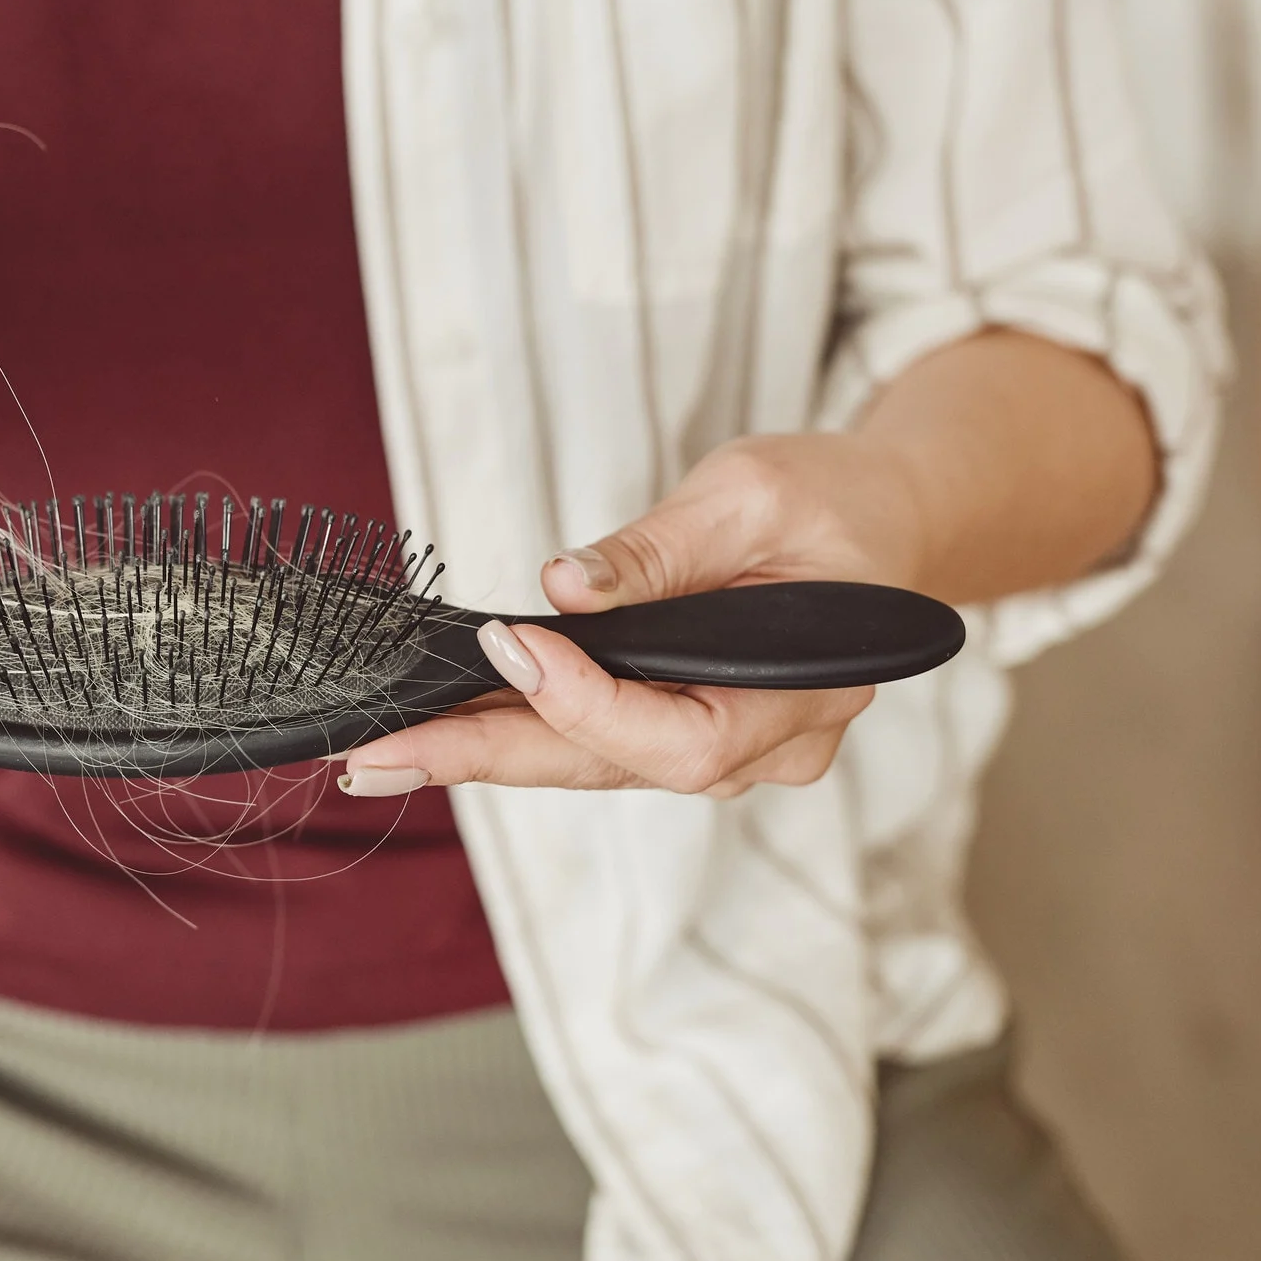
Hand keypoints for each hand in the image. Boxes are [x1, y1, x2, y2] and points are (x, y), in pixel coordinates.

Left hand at [340, 433, 928, 798]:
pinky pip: (594, 744)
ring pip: (591, 765)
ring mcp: (728, 750)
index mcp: (806, 691)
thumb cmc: (834, 500)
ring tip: (383, 751)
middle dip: (486, 759)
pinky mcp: (686, 731)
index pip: (683, 733)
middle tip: (377, 757)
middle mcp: (767, 746)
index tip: (508, 644)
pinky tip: (438, 726)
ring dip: (484, 754)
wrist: (884, 520)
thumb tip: (564, 586)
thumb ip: (662, 549)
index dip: (585, 700)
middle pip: (612, 768)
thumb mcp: (753, 492)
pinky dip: (515, 732)